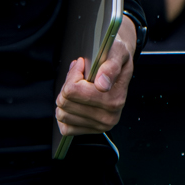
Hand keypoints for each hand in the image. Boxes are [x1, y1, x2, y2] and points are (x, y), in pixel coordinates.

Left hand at [55, 17, 136, 138]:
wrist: (122, 66)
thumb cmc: (116, 57)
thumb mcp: (117, 53)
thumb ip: (110, 67)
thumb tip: (102, 85)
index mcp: (114, 100)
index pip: (73, 90)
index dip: (74, 74)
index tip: (82, 65)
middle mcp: (109, 117)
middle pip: (65, 102)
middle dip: (68, 85)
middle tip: (79, 76)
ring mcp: (100, 126)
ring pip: (62, 114)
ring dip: (66, 98)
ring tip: (78, 87)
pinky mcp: (90, 131)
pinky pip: (65, 127)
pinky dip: (66, 113)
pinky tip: (75, 102)